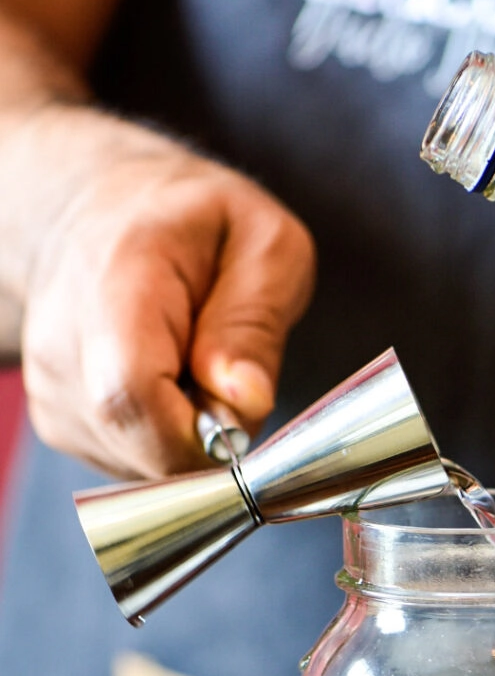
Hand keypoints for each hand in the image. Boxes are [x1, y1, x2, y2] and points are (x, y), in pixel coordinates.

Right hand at [20, 107, 314, 478]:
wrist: (104, 210)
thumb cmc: (193, 224)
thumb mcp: (263, 244)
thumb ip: (256, 324)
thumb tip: (245, 402)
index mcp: (117, 286)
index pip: (132, 396)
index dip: (200, 431)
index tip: (242, 402)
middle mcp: (63, 345)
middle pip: (143, 445)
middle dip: (210, 436)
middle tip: (229, 376)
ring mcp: (52, 391)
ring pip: (144, 465)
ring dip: (190, 437)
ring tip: (193, 367)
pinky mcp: (59, 423)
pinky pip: (134, 464)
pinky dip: (167, 439)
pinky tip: (169, 384)